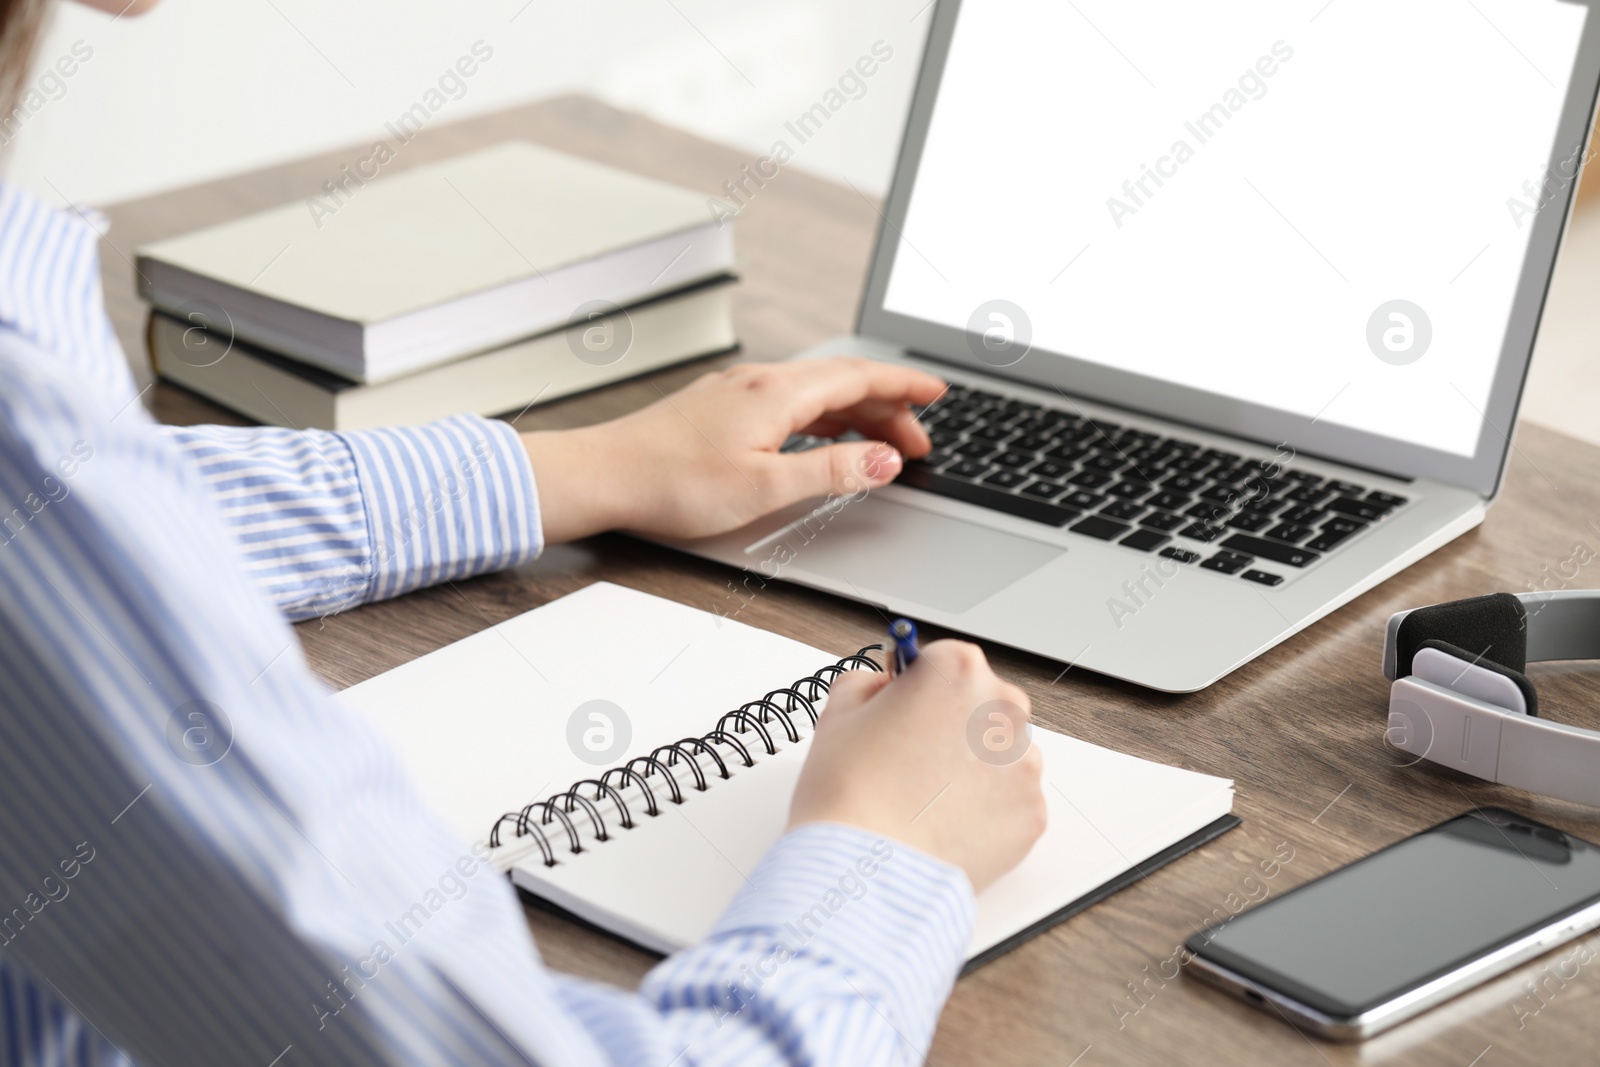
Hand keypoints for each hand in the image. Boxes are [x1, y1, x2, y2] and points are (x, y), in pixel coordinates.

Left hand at [519, 358, 945, 542]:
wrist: (603, 476)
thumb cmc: (672, 483)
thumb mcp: (765, 487)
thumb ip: (831, 473)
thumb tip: (885, 461)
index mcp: (777, 393)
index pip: (860, 377)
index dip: (904, 386)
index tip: (939, 392)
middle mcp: (758, 382)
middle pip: (842, 383)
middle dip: (888, 408)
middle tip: (919, 441)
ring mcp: (736, 392)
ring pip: (815, 394)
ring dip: (856, 414)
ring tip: (882, 445)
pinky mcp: (719, 408)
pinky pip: (789, 403)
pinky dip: (822, 418)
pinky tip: (823, 438)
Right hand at [788, 641, 1046, 893]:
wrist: (865, 869)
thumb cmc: (849, 792)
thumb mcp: (839, 710)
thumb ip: (871, 682)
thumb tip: (888, 687)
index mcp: (957, 670)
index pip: (946, 660)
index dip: (920, 686)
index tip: (907, 707)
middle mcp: (1002, 709)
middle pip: (982, 704)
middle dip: (953, 725)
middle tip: (911, 759)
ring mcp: (1024, 764)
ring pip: (1000, 754)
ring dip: (973, 767)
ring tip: (926, 798)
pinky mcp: (1032, 813)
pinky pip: (1011, 801)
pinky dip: (986, 810)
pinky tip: (946, 823)